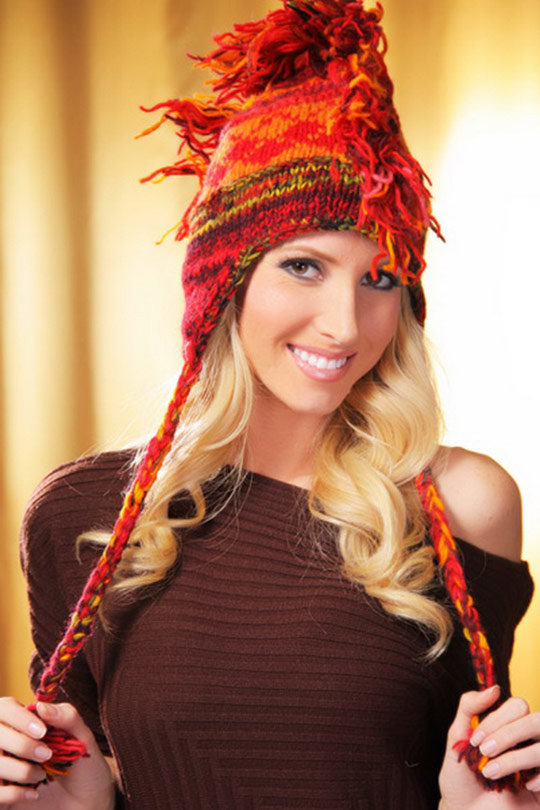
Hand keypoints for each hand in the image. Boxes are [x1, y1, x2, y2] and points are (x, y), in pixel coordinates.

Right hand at [0, 698, 114, 808]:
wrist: (88, 804)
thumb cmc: (85, 766)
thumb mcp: (83, 738)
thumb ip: (66, 717)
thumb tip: (40, 706)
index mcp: (26, 724)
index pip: (4, 708)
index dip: (19, 718)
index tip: (42, 732)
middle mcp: (9, 745)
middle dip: (21, 745)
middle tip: (46, 755)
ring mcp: (3, 769)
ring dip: (19, 770)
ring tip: (41, 776)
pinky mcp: (2, 795)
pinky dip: (12, 794)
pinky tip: (32, 794)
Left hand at [439, 686, 539, 808]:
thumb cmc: (461, 780)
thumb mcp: (457, 739)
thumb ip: (469, 707)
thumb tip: (494, 689)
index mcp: (510, 729)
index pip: (518, 706)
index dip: (497, 718)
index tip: (476, 739)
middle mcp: (529, 744)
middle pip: (537, 721)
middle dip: (509, 733)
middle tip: (485, 751)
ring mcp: (539, 766)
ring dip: (516, 757)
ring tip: (492, 772)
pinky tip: (524, 787)